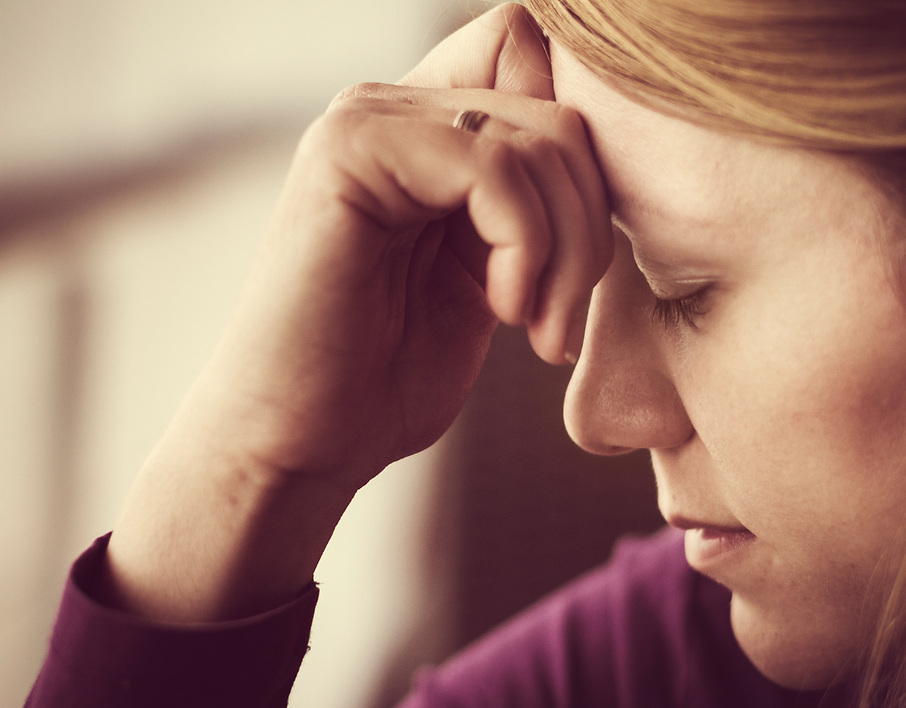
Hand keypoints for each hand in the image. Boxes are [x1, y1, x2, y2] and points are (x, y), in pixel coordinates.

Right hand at [101, 4, 612, 621]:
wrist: (299, 443)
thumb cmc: (386, 380)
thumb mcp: (486, 282)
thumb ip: (528, 211)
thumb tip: (605, 170)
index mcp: (425, 133)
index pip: (542, 66)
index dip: (586, 162)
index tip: (574, 266)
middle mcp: (393, 109)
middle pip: (560, 107)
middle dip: (589, 224)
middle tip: (559, 318)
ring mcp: (367, 122)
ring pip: (541, 138)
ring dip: (565, 250)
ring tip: (537, 329)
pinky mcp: (350, 152)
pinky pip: (495, 168)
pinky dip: (525, 248)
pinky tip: (501, 312)